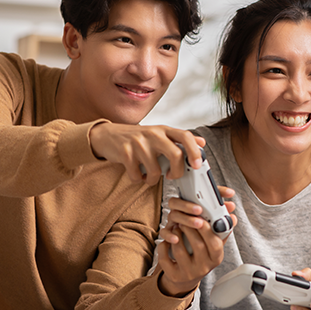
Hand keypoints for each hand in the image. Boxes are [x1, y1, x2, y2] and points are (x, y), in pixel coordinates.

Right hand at [89, 123, 204, 184]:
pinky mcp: (125, 152)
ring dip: (153, 179)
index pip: (185, 136)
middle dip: (178, 171)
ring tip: (149, 176)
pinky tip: (137, 173)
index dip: (194, 151)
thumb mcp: (159, 135)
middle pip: (175, 155)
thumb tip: (202, 142)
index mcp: (163, 129)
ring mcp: (138, 143)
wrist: (108, 135)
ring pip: (156, 170)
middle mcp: (152, 134)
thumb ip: (179, 140)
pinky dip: (138, 179)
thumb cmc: (138, 138)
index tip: (197, 164)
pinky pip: (137, 176)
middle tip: (173, 176)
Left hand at [156, 186, 236, 296]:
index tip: (200, 218)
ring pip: (179, 251)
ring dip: (176, 235)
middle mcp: (203, 267)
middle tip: (184, 220)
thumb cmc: (201, 257)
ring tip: (176, 228)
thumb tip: (232, 215)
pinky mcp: (173, 275)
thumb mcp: (213, 247)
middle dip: (189, 228)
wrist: (186, 279)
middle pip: (197, 245)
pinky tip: (167, 241)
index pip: (214, 244)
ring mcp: (188, 273)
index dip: (207, 230)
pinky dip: (164, 245)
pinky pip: (165, 258)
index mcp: (215, 258)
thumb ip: (221, 230)